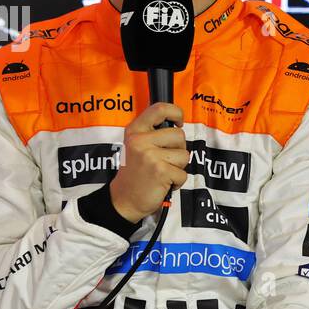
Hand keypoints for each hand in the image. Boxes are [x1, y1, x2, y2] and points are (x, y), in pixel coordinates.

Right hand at [109, 102, 187, 221]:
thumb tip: (177, 123)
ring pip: (184, 155)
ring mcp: (150, 155)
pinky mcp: (160, 171)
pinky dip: (177, 181)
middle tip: (164, 160)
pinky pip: (183, 173)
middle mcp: (141, 140)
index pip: (160, 108)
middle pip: (179, 135)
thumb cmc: (135, 172)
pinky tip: (163, 183)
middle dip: (178, 149)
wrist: (124, 199)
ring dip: (178, 167)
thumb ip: (152, 132)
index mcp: (135, 130)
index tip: (179, 122)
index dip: (176, 112)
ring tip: (162, 172)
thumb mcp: (136, 145)